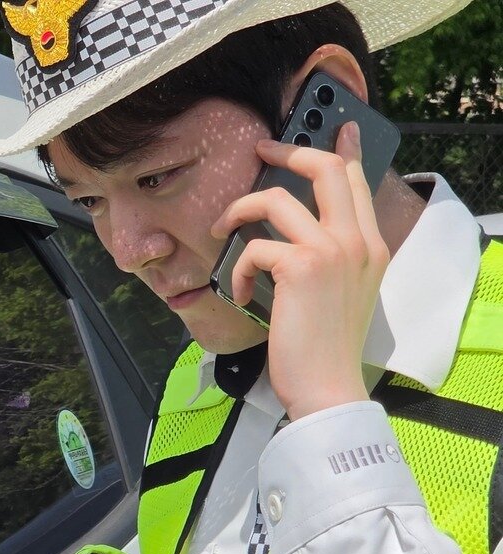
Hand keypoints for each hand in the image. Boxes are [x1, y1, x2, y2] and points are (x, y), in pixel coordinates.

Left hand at [210, 122, 386, 420]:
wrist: (328, 387)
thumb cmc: (325, 348)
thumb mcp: (340, 294)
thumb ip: (330, 259)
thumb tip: (292, 238)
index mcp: (371, 247)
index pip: (357, 183)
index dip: (343, 150)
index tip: (336, 127)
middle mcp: (357, 242)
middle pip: (326, 169)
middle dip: (288, 152)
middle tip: (260, 150)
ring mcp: (331, 251)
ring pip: (277, 200)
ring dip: (239, 211)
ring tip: (221, 230)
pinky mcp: (300, 268)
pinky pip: (254, 248)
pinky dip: (237, 270)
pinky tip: (239, 294)